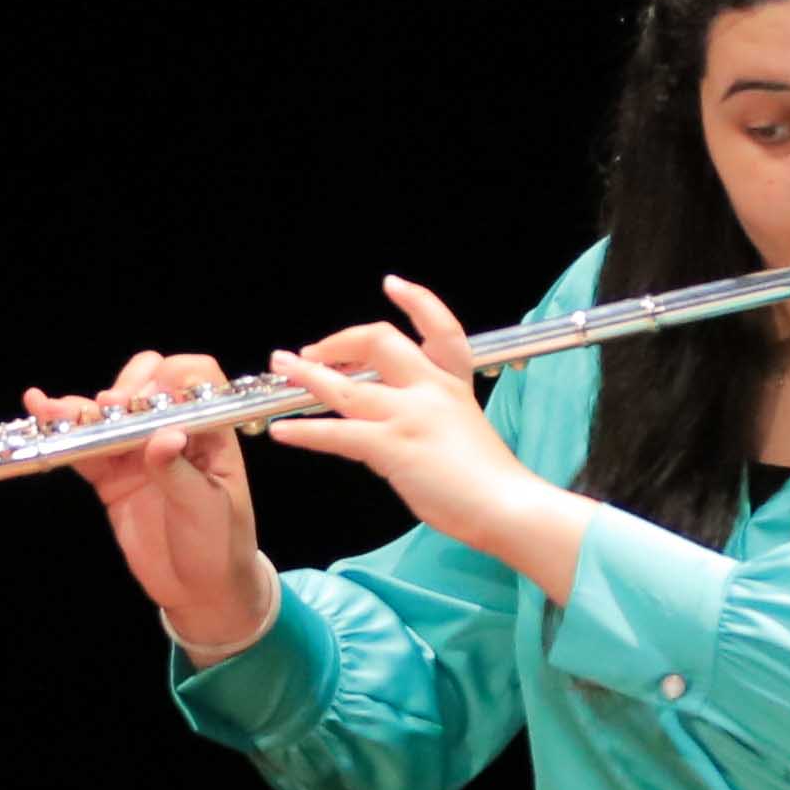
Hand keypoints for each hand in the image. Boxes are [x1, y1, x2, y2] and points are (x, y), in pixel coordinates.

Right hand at [32, 351, 282, 654]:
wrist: (201, 590)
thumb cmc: (220, 546)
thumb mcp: (208, 509)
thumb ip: (180, 472)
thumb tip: (164, 436)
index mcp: (210, 432)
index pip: (194, 379)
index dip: (169, 379)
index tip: (147, 401)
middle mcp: (173, 432)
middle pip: (147, 382)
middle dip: (124, 388)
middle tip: (109, 409)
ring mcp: (139, 452)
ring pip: (109, 413)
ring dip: (82, 408)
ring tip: (56, 410)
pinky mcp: (112, 475)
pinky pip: (85, 446)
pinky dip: (64, 431)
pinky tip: (42, 412)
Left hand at [259, 277, 559, 577]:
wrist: (507, 506)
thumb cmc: (491, 482)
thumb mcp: (467, 432)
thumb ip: (431, 420)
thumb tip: (393, 429)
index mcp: (453, 385)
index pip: (440, 328)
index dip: (417, 301)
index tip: (393, 284)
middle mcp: (430, 390)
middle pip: (381, 341)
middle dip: (340, 340)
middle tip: (313, 351)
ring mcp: (409, 416)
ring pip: (346, 385)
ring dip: (307, 374)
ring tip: (282, 366)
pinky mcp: (393, 447)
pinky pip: (338, 434)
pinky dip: (306, 431)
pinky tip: (283, 431)